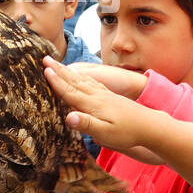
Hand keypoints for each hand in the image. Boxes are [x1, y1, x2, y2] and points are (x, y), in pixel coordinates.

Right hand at [43, 56, 162, 152]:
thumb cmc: (126, 133)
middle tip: (44, 58)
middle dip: (58, 70)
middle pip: (73, 81)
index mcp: (93, 104)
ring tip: (56, 63)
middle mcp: (97, 95)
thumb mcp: (105, 133)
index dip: (56, 81)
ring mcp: (103, 94)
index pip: (70, 91)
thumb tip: (68, 117)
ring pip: (81, 80)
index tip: (44, 69)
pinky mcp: (108, 96)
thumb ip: (86, 124)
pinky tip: (79, 75)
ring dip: (67, 71)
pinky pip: (90, 82)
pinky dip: (80, 76)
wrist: (149, 125)